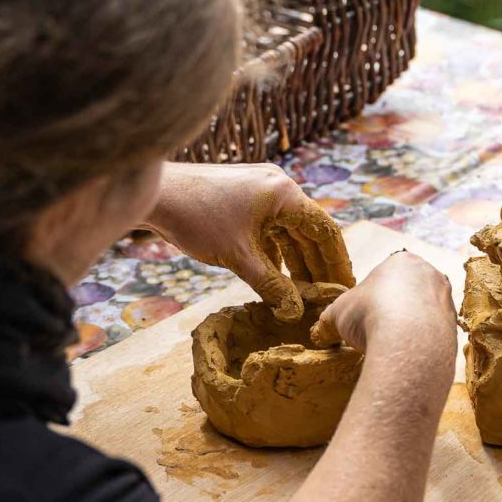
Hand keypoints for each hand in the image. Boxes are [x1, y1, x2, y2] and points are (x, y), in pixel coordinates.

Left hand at [144, 162, 353, 320]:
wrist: (156, 195)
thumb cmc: (197, 218)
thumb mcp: (239, 257)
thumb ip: (271, 285)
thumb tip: (294, 312)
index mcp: (285, 194)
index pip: (325, 230)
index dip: (337, 261)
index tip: (345, 287)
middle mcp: (279, 188)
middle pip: (309, 232)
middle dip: (318, 265)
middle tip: (330, 296)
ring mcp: (261, 192)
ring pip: (288, 232)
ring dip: (297, 262)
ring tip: (307, 294)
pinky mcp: (244, 200)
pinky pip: (270, 230)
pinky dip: (276, 254)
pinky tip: (279, 279)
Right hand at [311, 251, 456, 357]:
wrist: (408, 340)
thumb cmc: (369, 314)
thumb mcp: (339, 311)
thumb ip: (334, 315)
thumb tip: (323, 325)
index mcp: (402, 261)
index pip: (385, 276)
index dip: (371, 297)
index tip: (364, 314)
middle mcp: (430, 275)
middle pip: (408, 293)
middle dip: (394, 311)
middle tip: (377, 330)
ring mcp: (446, 300)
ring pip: (423, 314)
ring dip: (409, 327)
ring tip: (390, 345)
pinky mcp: (455, 326)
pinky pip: (434, 334)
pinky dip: (421, 343)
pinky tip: (407, 354)